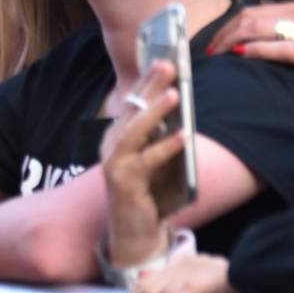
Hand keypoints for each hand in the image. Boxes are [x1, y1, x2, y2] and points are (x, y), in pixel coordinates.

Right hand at [99, 61, 185, 266]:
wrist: (133, 232)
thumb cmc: (146, 192)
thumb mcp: (152, 157)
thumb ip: (158, 134)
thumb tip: (177, 105)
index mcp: (116, 138)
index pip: (132, 103)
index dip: (146, 81)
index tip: (162, 59)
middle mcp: (110, 147)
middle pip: (132, 110)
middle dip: (150, 86)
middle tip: (168, 65)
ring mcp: (114, 164)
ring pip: (135, 131)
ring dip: (156, 111)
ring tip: (174, 94)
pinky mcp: (124, 182)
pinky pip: (147, 160)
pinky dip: (166, 147)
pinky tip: (182, 135)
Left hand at [208, 1, 293, 83]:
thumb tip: (268, 32)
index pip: (256, 11)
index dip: (231, 25)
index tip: (218, 40)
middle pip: (251, 18)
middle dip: (224, 33)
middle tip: (210, 50)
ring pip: (259, 29)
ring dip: (231, 41)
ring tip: (216, 55)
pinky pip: (279, 48)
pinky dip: (256, 50)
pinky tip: (240, 54)